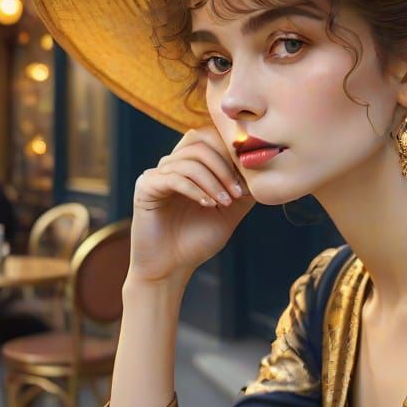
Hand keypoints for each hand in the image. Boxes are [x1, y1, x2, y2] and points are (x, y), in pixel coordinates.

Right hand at [130, 124, 253, 283]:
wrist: (171, 268)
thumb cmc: (197, 241)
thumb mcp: (229, 212)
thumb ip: (242, 189)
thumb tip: (261, 167)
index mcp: (190, 166)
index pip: (211, 138)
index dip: (232, 154)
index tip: (248, 181)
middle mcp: (172, 164)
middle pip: (201, 141)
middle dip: (225, 165)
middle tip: (237, 191)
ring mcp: (157, 174)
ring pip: (190, 161)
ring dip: (214, 180)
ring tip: (225, 202)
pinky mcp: (146, 187)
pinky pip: (174, 177)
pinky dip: (195, 189)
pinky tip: (208, 204)